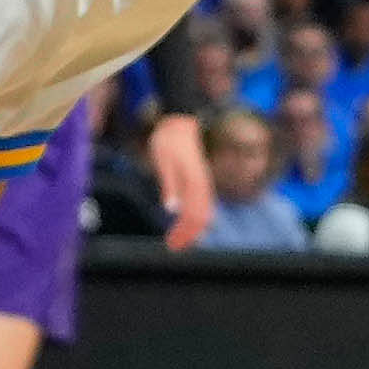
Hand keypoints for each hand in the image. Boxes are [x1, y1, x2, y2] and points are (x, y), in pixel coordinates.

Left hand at [149, 109, 213, 251]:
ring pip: (205, 212)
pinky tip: (187, 223)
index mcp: (193, 181)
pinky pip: (204, 203)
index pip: (193, 215)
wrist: (179, 120)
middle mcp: (202, 184)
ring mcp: (203, 181)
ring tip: (179, 240)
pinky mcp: (200, 179)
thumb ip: (169, 185)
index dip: (183, 233)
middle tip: (173, 247)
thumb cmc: (167, 140)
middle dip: (189, 235)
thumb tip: (172, 210)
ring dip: (193, 228)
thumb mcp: (163, 161)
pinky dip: (197, 217)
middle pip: (201, 217)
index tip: (171, 245)